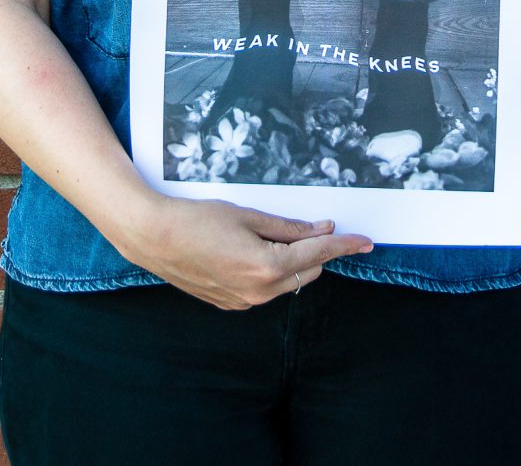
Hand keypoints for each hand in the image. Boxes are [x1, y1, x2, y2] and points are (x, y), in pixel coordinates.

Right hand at [119, 193, 372, 310]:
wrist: (154, 238)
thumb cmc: (197, 219)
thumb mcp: (247, 215)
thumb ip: (287, 227)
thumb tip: (320, 229)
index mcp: (267, 266)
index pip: (319, 254)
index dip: (345, 245)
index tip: (366, 242)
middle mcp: (259, 292)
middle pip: (306, 270)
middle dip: (314, 249)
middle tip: (308, 224)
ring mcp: (244, 302)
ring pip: (286, 282)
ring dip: (291, 261)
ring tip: (267, 234)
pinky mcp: (230, 304)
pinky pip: (264, 290)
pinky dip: (268, 271)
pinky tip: (248, 251)